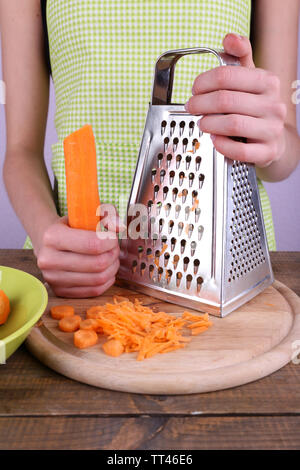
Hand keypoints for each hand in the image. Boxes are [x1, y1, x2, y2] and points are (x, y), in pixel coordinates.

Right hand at [35, 205, 124, 297]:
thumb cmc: (71, 228)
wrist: (49, 243)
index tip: (112, 237)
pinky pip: (94, 290)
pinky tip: (105, 270)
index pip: (92, 244)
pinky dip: (107, 280)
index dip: (110, 241)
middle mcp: (48, 259)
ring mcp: (53, 278)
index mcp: (52, 236)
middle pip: (97, 264)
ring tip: (111, 258)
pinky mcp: (60, 291)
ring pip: (98, 279)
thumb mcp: (86, 214)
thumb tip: (119, 226)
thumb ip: (106, 215)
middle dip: (113, 255)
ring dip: (112, 268)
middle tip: (114, 248)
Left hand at [184, 33, 286, 167]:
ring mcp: (272, 129)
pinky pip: (240, 150)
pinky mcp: (268, 151)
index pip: (227, 75)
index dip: (203, 82)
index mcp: (267, 82)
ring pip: (233, 123)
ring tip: (202, 123)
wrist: (274, 139)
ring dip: (209, 123)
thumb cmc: (256, 107)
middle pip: (226, 100)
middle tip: (191, 107)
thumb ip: (239, 58)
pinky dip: (222, 145)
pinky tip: (215, 140)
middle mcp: (273, 105)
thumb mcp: (250, 80)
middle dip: (200, 104)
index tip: (194, 89)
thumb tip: (230, 38)